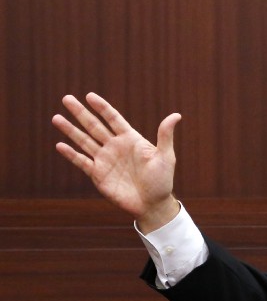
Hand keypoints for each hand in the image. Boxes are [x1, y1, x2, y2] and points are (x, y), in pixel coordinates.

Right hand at [52, 93, 181, 231]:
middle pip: (94, 126)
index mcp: (131, 139)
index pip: (113, 119)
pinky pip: (82, 162)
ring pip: (84, 141)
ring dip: (70, 130)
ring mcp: (105, 160)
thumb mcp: (165, 156)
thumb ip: (165, 136)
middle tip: (66, 98)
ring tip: (56, 117)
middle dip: (81, 113)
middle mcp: (115, 146)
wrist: (152, 204)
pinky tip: (60, 145)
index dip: (102, 107)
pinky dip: (71, 154)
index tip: (90, 96)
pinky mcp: (98, 174)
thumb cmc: (162, 181)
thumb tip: (176, 115)